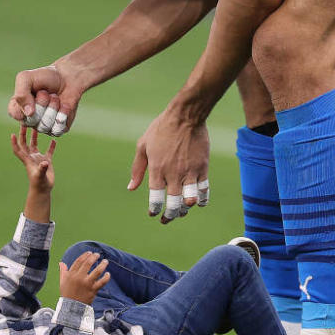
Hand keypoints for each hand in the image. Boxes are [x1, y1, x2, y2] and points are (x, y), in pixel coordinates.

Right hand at [8, 66, 82, 136]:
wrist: (68, 78)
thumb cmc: (45, 77)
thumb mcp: (27, 78)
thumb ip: (21, 94)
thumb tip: (29, 114)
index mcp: (18, 107)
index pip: (15, 114)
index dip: (25, 104)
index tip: (32, 92)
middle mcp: (29, 119)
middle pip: (32, 120)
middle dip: (42, 102)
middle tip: (45, 92)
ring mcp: (43, 125)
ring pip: (45, 125)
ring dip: (53, 107)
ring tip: (55, 97)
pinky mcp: (57, 129)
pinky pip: (58, 129)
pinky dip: (63, 114)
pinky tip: (64, 105)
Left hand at [10, 125, 56, 192]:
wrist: (43, 190)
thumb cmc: (39, 184)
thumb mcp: (40, 176)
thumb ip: (42, 169)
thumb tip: (45, 163)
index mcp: (27, 160)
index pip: (18, 150)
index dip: (14, 143)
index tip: (12, 134)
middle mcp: (31, 157)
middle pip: (25, 144)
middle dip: (23, 134)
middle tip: (25, 124)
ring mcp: (38, 159)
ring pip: (34, 145)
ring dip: (34, 137)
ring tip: (36, 127)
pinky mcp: (46, 161)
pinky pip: (48, 152)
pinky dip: (51, 146)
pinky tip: (54, 140)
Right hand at [58, 251, 109, 303]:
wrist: (71, 307)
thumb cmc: (67, 293)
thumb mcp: (62, 281)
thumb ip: (63, 271)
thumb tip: (61, 263)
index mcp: (71, 275)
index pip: (79, 261)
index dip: (85, 255)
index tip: (90, 252)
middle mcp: (79, 278)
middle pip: (88, 264)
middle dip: (94, 257)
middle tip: (98, 255)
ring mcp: (87, 284)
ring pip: (97, 271)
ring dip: (102, 265)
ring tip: (105, 261)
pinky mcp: (93, 290)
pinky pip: (102, 282)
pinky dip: (106, 277)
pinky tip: (108, 274)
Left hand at [129, 109, 209, 223]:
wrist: (185, 116)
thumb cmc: (161, 128)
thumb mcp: (143, 146)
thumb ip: (138, 169)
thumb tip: (131, 188)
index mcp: (157, 169)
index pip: (155, 199)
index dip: (154, 210)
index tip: (154, 213)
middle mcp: (173, 174)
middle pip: (173, 205)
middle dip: (170, 216)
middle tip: (167, 219)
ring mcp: (189, 172)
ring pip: (189, 201)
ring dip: (185, 210)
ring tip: (182, 210)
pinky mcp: (202, 168)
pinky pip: (204, 190)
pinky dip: (201, 200)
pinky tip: (198, 202)